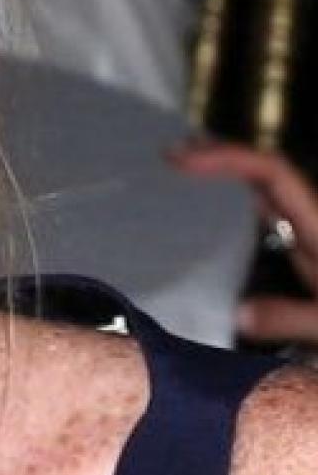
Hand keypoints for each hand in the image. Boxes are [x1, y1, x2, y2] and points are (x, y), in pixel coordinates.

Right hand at [171, 142, 317, 343]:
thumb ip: (293, 318)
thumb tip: (238, 313)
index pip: (272, 173)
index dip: (228, 157)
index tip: (181, 160)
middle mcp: (313, 224)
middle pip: (266, 172)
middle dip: (221, 156)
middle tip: (171, 158)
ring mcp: (311, 238)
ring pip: (267, 191)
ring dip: (227, 176)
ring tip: (183, 173)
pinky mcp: (307, 255)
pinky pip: (267, 215)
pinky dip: (236, 204)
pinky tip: (210, 217)